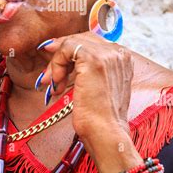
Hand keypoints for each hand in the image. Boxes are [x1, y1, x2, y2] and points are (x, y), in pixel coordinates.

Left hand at [37, 32, 142, 172]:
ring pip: (72, 43)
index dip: (71, 52)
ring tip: (52, 83)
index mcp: (123, 58)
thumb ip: (89, 70)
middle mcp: (119, 52)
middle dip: (61, 55)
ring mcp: (107, 54)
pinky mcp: (93, 59)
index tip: (57, 65)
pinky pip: (67, 48)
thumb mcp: (99, 87)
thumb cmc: (102, 118)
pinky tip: (56, 82)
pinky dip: (57, 63)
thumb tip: (65, 60)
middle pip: (82, 39)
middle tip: (48, 75)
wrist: (106, 132)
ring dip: (57, 63)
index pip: (92, 43)